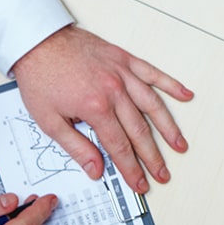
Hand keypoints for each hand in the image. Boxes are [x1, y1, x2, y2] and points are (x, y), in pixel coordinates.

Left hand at [11, 26, 191, 193]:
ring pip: (153, 105)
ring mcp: (122, 73)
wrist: (38, 41)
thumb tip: (95, 169)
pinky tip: (185, 95)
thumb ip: (75, 146)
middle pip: (140, 131)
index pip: (119, 146)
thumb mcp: (48, 120)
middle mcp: (114, 90)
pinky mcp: (124, 59)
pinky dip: (171, 84)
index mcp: (95, 107)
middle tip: (162, 174)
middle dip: (153, 157)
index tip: (139, 183)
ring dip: (169, 127)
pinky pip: (153, 72)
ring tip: (180, 145)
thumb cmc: (41, 76)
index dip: (131, 169)